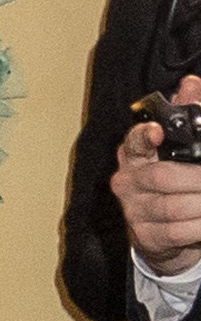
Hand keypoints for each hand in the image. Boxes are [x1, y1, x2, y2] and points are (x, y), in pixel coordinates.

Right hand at [112, 75, 200, 274]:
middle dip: (198, 179)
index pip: (133, 142)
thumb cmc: (172, 181)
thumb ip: (186, 113)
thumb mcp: (177, 147)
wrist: (163, 233)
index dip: (144, 137)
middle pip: (162, 177)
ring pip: (173, 207)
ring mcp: (134, 212)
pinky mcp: (147, 236)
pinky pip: (178, 232)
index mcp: (134, 155)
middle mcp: (127, 182)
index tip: (157, 132)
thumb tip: (191, 84)